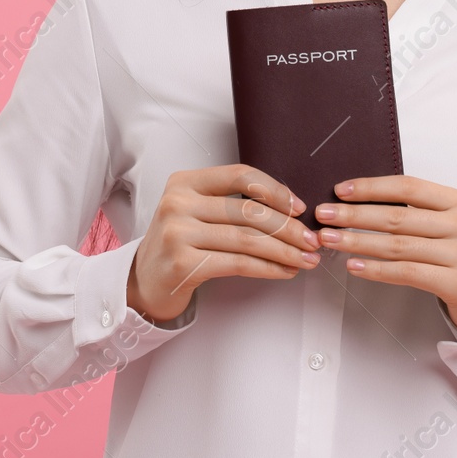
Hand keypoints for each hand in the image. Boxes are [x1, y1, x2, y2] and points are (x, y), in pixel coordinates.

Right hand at [127, 164, 321, 322]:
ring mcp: (178, 233)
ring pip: (247, 239)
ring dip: (285, 251)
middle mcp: (178, 203)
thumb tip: (290, 209)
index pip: (240, 175)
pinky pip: (238, 263)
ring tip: (307, 259)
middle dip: (288, 227)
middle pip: (248, 211)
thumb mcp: (195, 211)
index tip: (299, 208)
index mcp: (184, 182)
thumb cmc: (180, 244)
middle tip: (312, 241)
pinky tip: (286, 272)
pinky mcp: (183, 263)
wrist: (143, 281)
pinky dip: (269, 268)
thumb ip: (230, 203)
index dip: (275, 190)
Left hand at [316, 175, 456, 337]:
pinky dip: (376, 269)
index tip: (340, 190)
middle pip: (398, 216)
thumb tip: (360, 200)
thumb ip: (416, 210)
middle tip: (323, 215)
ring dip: (358, 241)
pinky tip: (353, 266)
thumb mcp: (448, 224)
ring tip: (329, 240)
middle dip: (354, 215)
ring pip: (398, 245)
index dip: (372, 187)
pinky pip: (407, 273)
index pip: (408, 187)